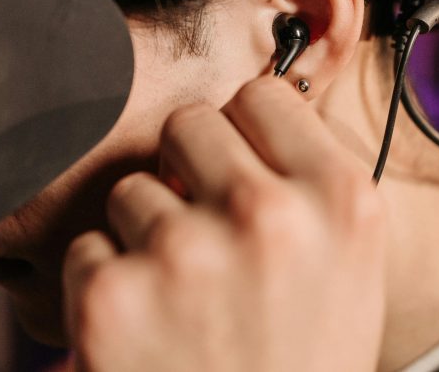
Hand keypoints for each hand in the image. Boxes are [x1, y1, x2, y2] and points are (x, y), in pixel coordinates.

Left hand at [62, 77, 387, 371]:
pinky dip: (106, 288)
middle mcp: (267, 215)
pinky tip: (148, 337)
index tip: (239, 170)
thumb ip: (305, 181)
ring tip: (184, 304)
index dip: (243, 133)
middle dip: (186, 171)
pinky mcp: (113, 299)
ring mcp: (186, 254)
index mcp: (340, 201)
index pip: (260, 95)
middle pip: (187, 123)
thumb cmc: (303, 364)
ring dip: (146, 235)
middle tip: (205, 238)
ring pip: (132, 187)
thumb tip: (239, 110)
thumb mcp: (349, 269)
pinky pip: (88, 249)